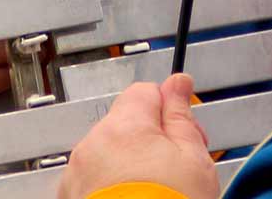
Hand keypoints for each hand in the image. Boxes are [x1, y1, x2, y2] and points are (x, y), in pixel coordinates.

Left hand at [59, 76, 219, 198]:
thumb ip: (181, 114)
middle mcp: (93, 145)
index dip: (168, 108)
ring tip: (156, 191)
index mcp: (124, 126)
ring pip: (109, 153)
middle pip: (126, 124)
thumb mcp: (193, 158)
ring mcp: (78, 175)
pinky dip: (111, 187)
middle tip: (178, 166)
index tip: (183, 126)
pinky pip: (95, 180)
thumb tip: (178, 84)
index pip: (145, 92)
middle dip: (151, 139)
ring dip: (130, 164)